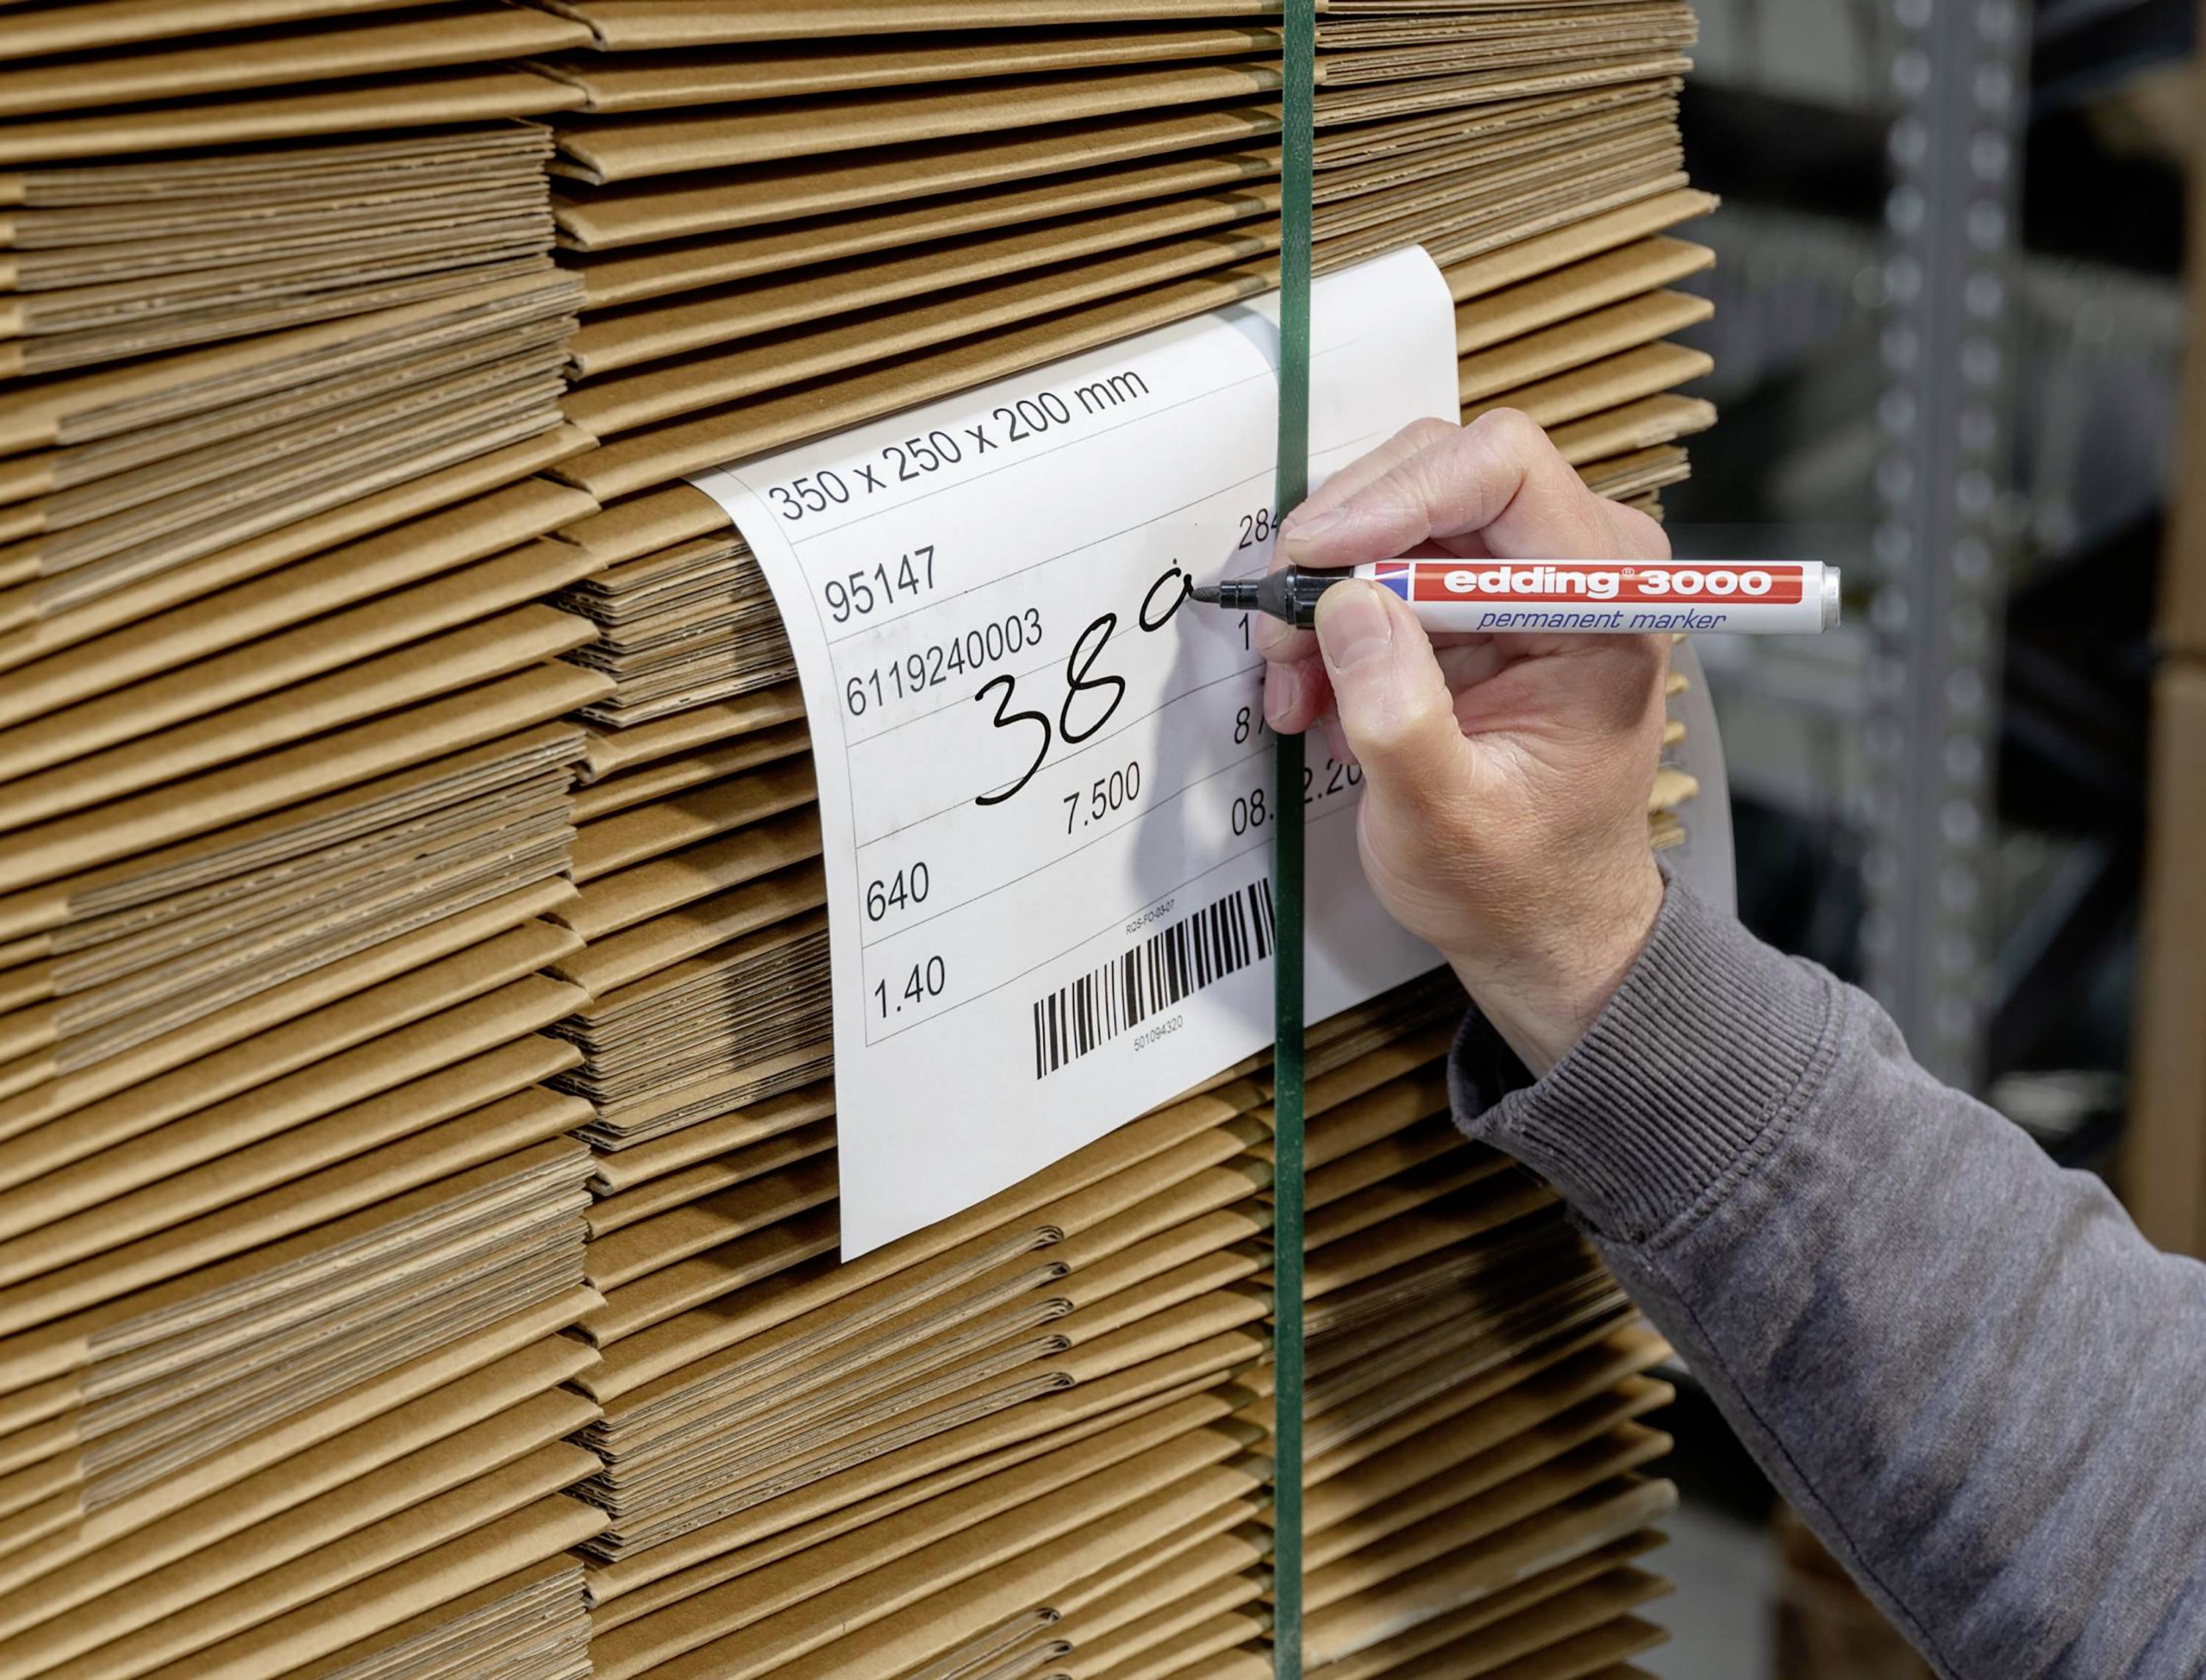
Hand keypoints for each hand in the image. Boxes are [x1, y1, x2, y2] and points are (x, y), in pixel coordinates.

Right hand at [1261, 410, 1672, 1073]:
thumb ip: (1399, 713)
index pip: (1504, 470)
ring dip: (1326, 587)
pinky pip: (1391, 561)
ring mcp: (1529, 574)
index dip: (1395, 495)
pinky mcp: (1483, 597)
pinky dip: (1334, 616)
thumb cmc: (1515, 881)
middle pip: (1441, 470)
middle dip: (1343, 543)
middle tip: (1279, 630)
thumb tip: (1344, 603)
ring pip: (1401, 511)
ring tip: (1291, 683)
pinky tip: (1315, 692)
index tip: (1311, 558)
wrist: (1543, 922)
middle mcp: (1579, 565)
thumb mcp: (1445, 819)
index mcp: (1604, 604)